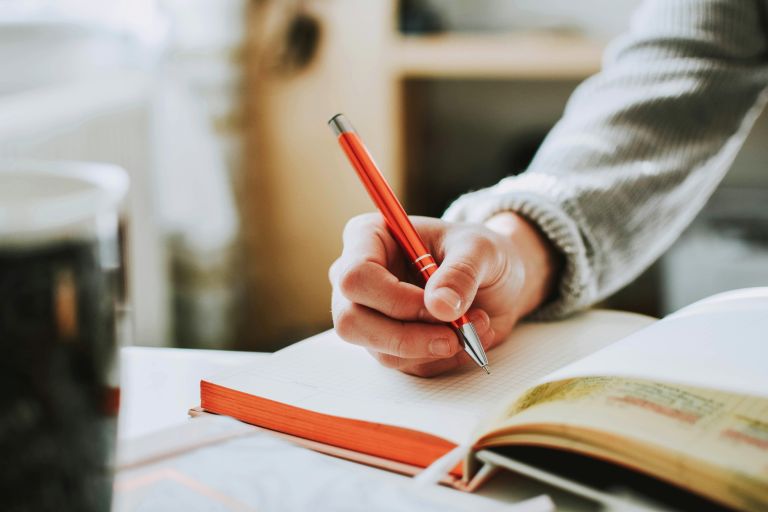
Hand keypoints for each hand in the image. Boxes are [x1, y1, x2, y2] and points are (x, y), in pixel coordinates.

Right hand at [329, 212, 560, 376]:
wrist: (495, 279)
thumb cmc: (479, 252)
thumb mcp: (480, 250)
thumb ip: (461, 273)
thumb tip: (440, 307)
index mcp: (368, 238)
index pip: (355, 276)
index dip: (394, 299)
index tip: (439, 306)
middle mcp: (359, 278)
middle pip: (352, 321)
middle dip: (407, 336)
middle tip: (454, 335)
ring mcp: (369, 314)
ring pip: (380, 350)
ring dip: (433, 347)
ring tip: (475, 324)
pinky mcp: (387, 343)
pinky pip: (405, 365)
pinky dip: (442, 357)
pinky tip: (467, 336)